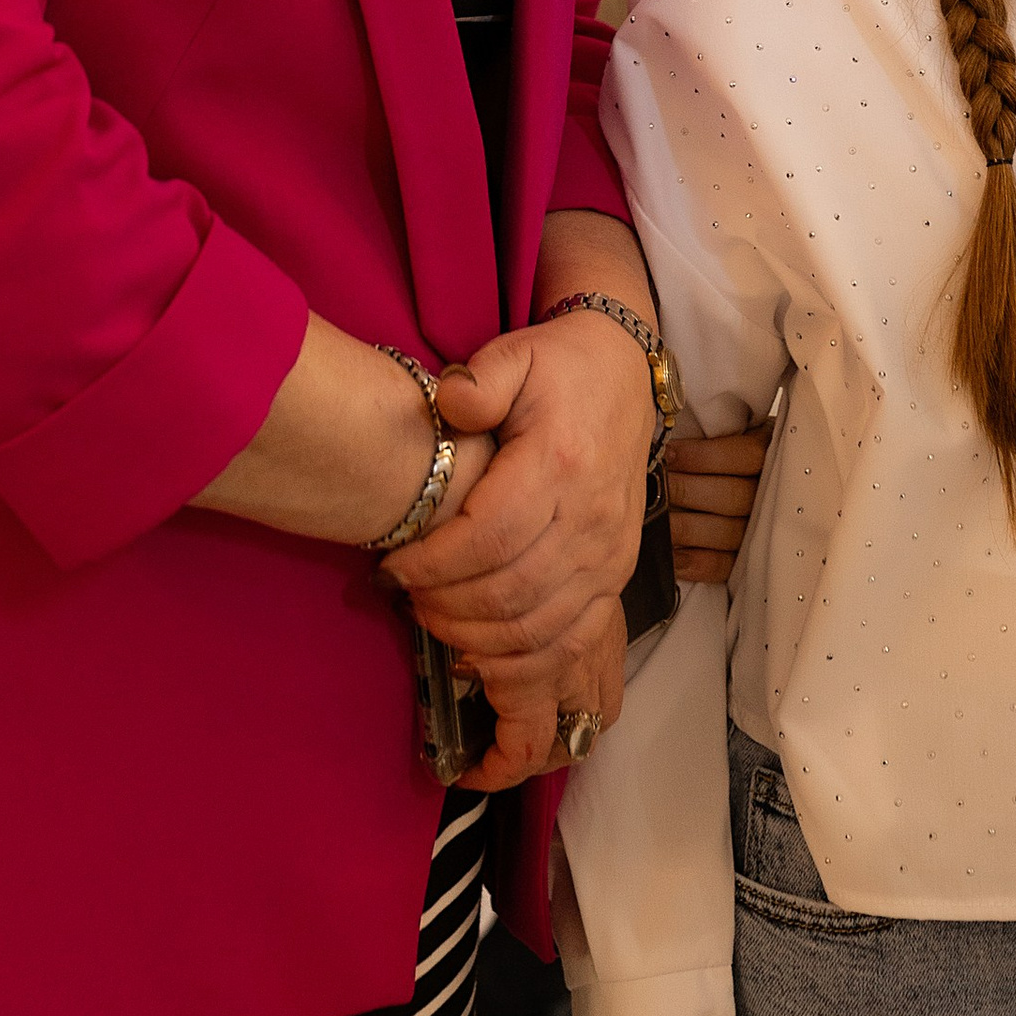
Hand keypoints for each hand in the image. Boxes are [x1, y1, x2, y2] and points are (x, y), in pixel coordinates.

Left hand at [380, 309, 654, 775]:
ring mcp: (609, 556)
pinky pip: (570, 641)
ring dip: (475, 638)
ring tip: (431, 617)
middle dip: (444, 606)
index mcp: (561, 465)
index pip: (489, 538)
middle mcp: (591, 520)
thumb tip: (448, 405)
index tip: (392, 566)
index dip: (433, 563)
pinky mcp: (616, 576)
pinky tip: (481, 655)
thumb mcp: (515, 354)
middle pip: (509, 593)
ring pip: (537, 627)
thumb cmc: (560, 367)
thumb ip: (477, 381)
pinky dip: (522, 662)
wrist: (623, 376)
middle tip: (403, 595)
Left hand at [667, 422, 770, 584]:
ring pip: (727, 532)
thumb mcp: (731, 428)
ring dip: (685, 526)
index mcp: (771, 453)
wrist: (747, 480)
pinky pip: (724, 565)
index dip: (704, 456)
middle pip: (733, 497)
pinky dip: (696, 562)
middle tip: (654, 485)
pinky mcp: (746, 558)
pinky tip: (672, 556)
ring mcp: (761, 529)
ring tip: (654, 517)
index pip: (747, 455)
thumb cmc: (726, 447)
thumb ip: (710, 430)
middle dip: (686, 490)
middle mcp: (771, 494)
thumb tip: (667, 437)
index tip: (670, 454)